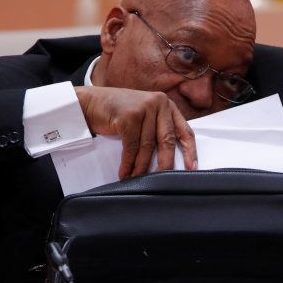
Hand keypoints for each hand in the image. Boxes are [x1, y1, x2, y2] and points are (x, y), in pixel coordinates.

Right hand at [75, 86, 197, 179]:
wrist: (91, 103)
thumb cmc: (118, 112)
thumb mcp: (145, 115)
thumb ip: (158, 128)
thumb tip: (170, 157)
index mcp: (166, 105)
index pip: (184, 130)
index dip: (190, 151)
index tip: (192, 167)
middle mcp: (158, 104)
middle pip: (167, 140)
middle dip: (165, 163)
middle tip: (163, 179)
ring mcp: (144, 108)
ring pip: (147, 146)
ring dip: (141, 167)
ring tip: (137, 179)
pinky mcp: (129, 117)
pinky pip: (131, 147)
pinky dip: (128, 163)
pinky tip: (125, 173)